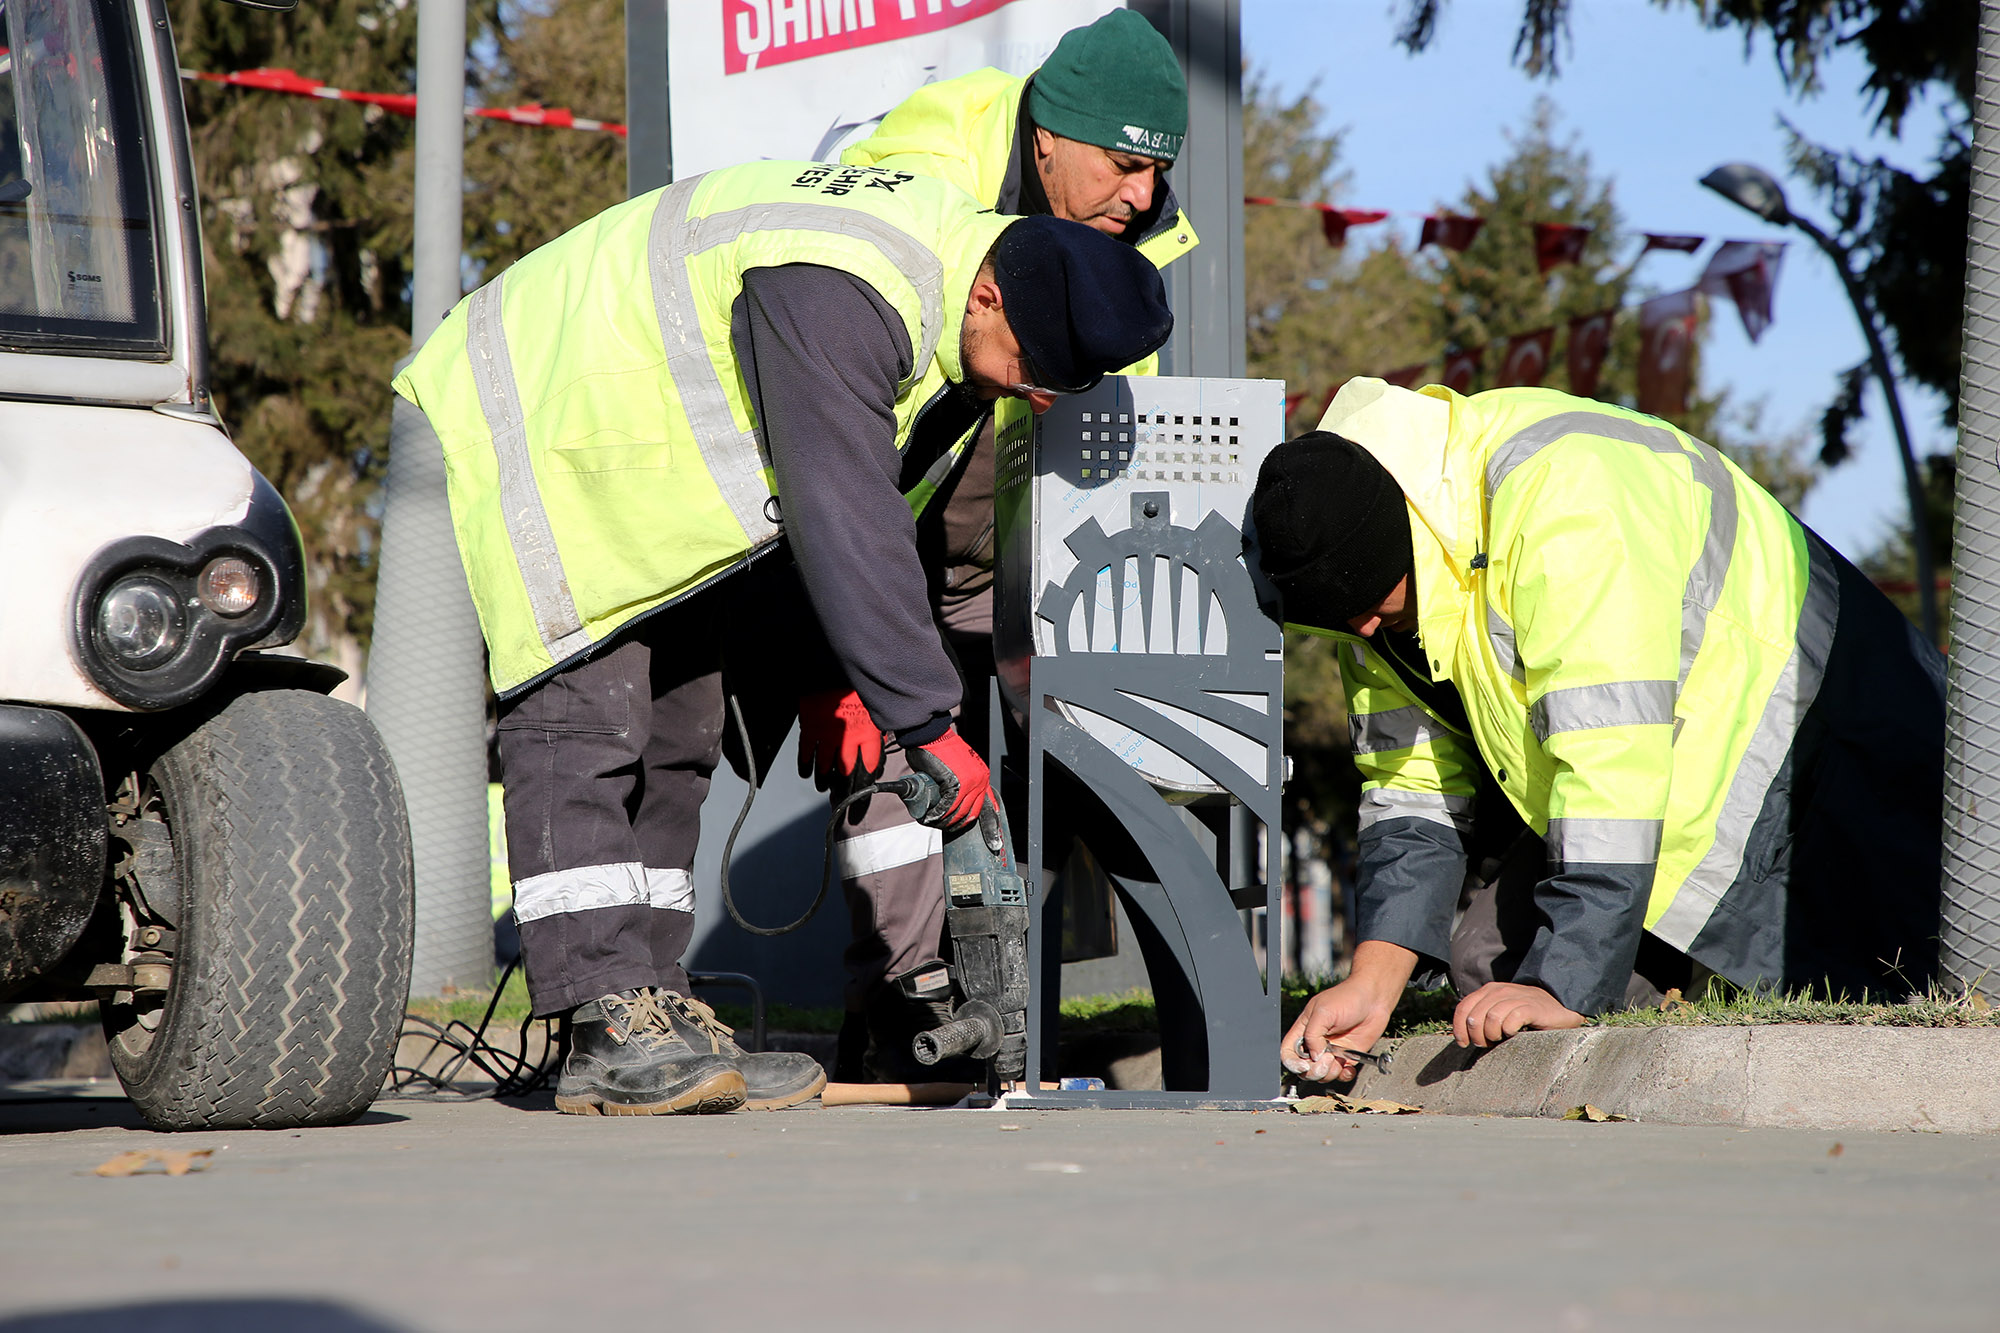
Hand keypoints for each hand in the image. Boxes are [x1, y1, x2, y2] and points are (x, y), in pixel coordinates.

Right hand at [797, 689, 884, 790]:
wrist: (832, 670)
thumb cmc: (854, 684)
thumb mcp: (873, 703)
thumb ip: (875, 722)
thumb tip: (882, 730)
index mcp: (867, 732)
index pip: (870, 761)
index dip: (869, 772)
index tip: (867, 778)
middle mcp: (847, 739)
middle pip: (846, 767)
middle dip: (844, 780)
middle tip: (842, 789)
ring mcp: (827, 736)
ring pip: (825, 764)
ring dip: (823, 777)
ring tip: (822, 785)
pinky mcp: (810, 729)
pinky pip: (806, 752)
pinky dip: (805, 764)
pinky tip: (805, 771)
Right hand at [904, 725, 998, 845]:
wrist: (932, 734)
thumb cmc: (940, 751)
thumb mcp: (956, 768)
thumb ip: (959, 784)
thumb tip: (952, 803)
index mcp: (982, 778)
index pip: (990, 807)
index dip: (992, 828)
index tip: (994, 844)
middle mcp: (980, 780)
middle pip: (974, 814)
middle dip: (959, 826)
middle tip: (945, 828)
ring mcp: (970, 782)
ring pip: (960, 812)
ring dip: (946, 821)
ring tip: (933, 821)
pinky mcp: (955, 781)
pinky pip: (948, 805)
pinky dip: (938, 814)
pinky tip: (930, 816)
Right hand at [1279, 941, 1414, 1082]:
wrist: (1374, 999)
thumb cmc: (1348, 997)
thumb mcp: (1323, 1012)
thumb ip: (1312, 1034)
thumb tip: (1313, 1056)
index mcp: (1304, 1030)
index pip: (1288, 1053)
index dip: (1292, 1063)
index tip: (1305, 1065)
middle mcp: (1316, 1043)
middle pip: (1305, 1068)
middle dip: (1314, 1070)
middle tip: (1328, 1059)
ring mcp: (1331, 1052)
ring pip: (1322, 1075)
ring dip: (1330, 1072)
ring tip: (1339, 1058)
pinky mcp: (1347, 1057)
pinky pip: (1340, 1075)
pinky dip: (1344, 1075)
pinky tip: (1348, 1066)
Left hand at [1452, 981, 1583, 1048]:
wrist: (1559, 1008)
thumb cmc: (1527, 1014)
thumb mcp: (1501, 1011)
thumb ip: (1483, 1016)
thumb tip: (1464, 1034)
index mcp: (1489, 991)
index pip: (1463, 1008)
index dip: (1459, 1028)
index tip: (1463, 1043)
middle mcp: (1500, 991)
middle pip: (1475, 1016)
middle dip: (1476, 1035)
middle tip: (1487, 1044)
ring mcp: (1516, 997)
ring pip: (1491, 1018)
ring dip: (1492, 1034)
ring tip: (1500, 1038)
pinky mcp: (1531, 1007)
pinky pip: (1511, 1019)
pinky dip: (1509, 1029)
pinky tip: (1514, 1033)